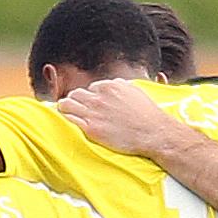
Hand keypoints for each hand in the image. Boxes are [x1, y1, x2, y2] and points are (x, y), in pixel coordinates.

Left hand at [59, 79, 188, 163]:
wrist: (153, 133)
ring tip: (66, 111)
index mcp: (110, 86)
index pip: (92, 88)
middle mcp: (99, 97)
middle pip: (76, 94)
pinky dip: (66, 118)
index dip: (92, 96)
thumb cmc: (148, 114)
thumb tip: (114, 84)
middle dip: (77, 100)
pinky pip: (69, 119)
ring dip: (65, 107)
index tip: (94, 103)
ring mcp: (94, 112)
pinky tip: (65, 120)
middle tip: (78, 108)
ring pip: (67, 104)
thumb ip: (122, 86)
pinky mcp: (91, 128)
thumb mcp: (136, 91)